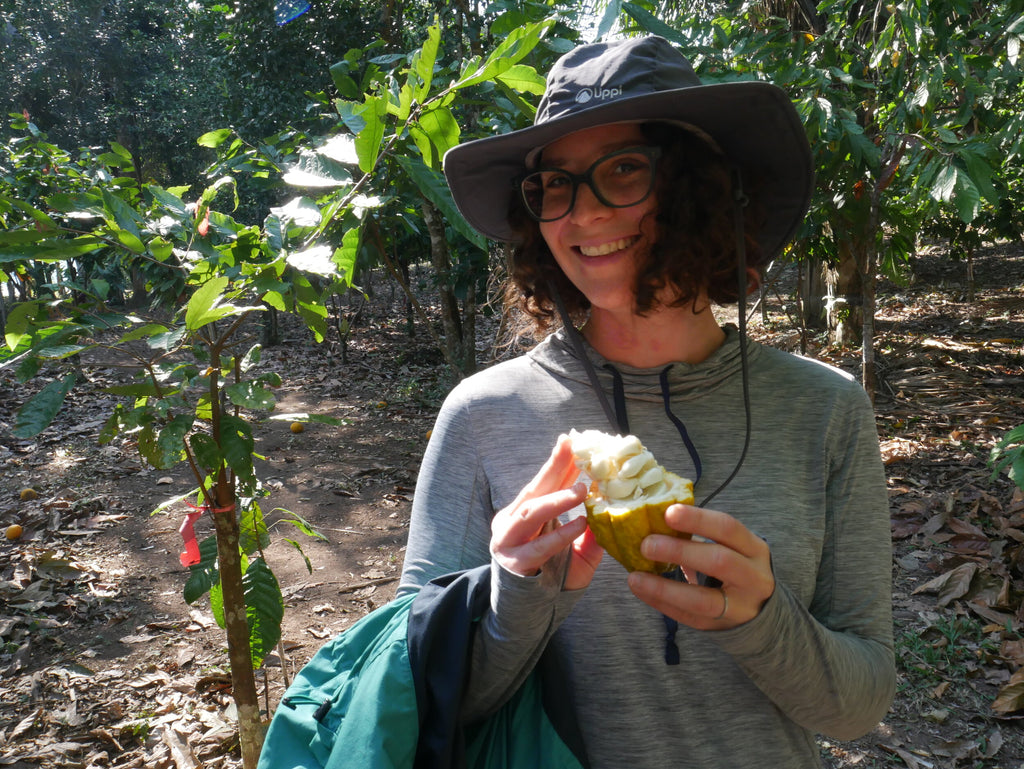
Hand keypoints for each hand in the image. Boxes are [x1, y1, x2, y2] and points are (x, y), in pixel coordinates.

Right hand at [490, 436, 604, 590]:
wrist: (527, 610)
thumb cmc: (553, 574)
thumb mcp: (576, 548)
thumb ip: (591, 530)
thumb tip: (616, 506)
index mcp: (523, 513)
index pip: (543, 482)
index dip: (558, 462)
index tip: (572, 440)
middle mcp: (510, 522)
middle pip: (534, 489)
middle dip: (554, 468)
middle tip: (574, 450)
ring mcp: (508, 542)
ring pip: (531, 512)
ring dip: (557, 499)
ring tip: (583, 489)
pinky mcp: (515, 563)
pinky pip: (539, 546)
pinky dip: (561, 534)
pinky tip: (580, 524)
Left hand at [627, 504, 773, 629]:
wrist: (760, 609)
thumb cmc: (736, 565)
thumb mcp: (732, 546)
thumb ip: (704, 533)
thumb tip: (656, 518)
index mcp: (754, 548)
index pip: (729, 528)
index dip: (698, 519)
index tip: (668, 513)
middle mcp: (754, 577)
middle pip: (720, 561)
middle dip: (680, 551)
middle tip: (646, 545)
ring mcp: (740, 607)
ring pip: (703, 600)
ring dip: (664, 588)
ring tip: (635, 577)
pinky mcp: (720, 627)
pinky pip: (688, 617)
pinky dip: (662, 603)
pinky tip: (642, 590)